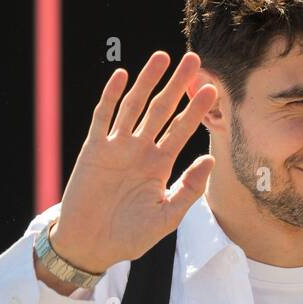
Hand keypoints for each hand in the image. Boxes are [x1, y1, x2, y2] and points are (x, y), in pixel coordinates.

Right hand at [49, 51, 216, 271]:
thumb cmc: (129, 236)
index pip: (181, 131)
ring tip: (162, 57)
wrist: (91, 246)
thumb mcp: (165, 217)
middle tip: (194, 60)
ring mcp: (116, 147)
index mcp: (160, 165)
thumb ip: (188, 190)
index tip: (212, 89)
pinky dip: (111, 96)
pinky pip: (103, 117)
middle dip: (177, 86)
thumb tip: (209, 159)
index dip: (195, 110)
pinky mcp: (93, 149)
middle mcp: (140, 151)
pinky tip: (122, 76)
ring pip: (134, 106)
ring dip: (147, 82)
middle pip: (161, 110)